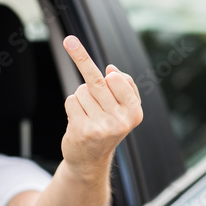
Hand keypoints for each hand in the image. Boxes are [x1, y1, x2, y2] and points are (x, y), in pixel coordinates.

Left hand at [61, 36, 142, 176]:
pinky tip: (79, 120)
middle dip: (83, 63)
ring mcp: (101, 127)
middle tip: (71, 45)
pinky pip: (71, 101)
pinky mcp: (82, 130)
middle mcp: (120, 121)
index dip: (109, 74)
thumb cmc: (108, 127)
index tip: (102, 64)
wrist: (90, 160)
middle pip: (97, 81)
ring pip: (82, 91)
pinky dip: (72, 106)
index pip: (116, 78)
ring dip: (82, 97)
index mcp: (134, 113)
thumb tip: (111, 68)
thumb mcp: (125, 108)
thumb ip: (125, 85)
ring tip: (89, 114)